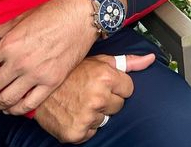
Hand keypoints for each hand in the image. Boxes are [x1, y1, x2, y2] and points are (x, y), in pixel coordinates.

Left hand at [0, 0, 98, 113]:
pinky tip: (10, 108)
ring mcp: (37, 74)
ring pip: (5, 100)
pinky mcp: (52, 82)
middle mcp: (20, 62)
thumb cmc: (55, 12)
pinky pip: (28, 104)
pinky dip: (15, 110)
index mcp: (10, 44)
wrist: (85, 16)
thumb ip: (1, 31)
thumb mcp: (23, 17)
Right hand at [35, 53, 154, 143]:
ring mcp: (87, 116)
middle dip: (108, 100)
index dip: (117, 86)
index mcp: (105, 77)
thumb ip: (128, 62)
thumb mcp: (100, 61)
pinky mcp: (77, 133)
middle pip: (119, 105)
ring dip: (96, 114)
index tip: (103, 83)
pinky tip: (75, 114)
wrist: (40, 90)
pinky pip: (92, 132)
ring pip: (105, 119)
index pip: (129, 89)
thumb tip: (151, 59)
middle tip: (90, 93)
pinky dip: (85, 126)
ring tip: (80, 102)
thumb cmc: (72, 73)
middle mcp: (98, 97)